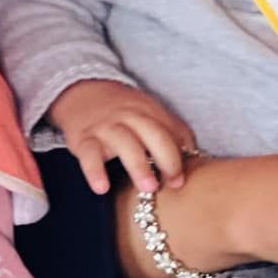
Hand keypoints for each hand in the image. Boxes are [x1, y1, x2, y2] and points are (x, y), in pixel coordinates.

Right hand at [48, 79, 196, 195]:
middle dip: (167, 159)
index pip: (170, 131)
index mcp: (148, 111)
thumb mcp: (148, 113)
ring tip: (148, 188)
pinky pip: (89, 155)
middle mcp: (129, 116)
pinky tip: (102, 188)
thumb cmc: (122, 111)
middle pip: (153, 133)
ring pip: (124, 143)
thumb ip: (171, 131)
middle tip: (174, 185)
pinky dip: (95, 171)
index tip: (182, 180)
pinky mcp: (83, 139)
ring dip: (138, 165)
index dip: (180, 155)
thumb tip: (196, 159)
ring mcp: (106, 126)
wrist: (81, 89)